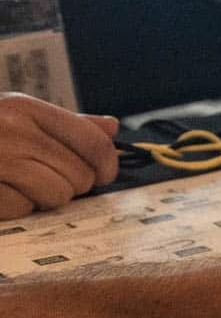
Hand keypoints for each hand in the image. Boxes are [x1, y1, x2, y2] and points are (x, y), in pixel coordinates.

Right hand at [0, 92, 118, 219]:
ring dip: (42, 198)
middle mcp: (12, 130)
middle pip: (79, 175)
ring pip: (56, 195)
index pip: (93, 141)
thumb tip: (111, 127)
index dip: (106, 165)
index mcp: (26, 108)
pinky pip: (21, 209)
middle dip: (68, 184)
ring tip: (20, 185)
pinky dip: (13, 208)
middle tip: (43, 178)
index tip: (101, 176)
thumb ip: (65, 125)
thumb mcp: (16, 116)